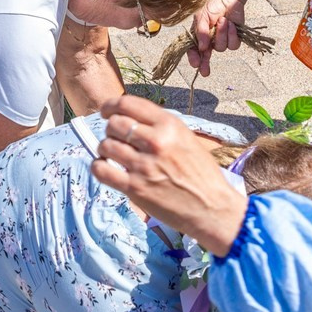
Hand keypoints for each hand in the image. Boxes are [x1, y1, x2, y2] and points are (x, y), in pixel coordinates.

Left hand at [90, 94, 249, 254]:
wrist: (212, 208)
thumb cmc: (202, 174)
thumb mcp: (187, 139)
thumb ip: (161, 126)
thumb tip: (132, 117)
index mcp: (169, 126)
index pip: (128, 104)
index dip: (111, 105)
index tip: (106, 111)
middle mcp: (155, 142)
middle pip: (114, 124)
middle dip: (110, 129)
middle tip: (115, 137)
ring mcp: (143, 165)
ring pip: (106, 145)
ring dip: (105, 148)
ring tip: (112, 154)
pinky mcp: (134, 188)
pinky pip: (102, 170)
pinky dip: (99, 167)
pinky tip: (106, 168)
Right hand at [189, 0, 246, 73]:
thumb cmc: (213, 7)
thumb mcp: (202, 16)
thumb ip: (201, 31)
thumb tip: (202, 48)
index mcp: (199, 37)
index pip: (194, 50)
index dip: (194, 58)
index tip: (195, 64)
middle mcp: (210, 42)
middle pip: (207, 57)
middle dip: (205, 64)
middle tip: (205, 71)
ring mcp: (222, 41)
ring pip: (221, 48)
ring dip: (222, 34)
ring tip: (223, 21)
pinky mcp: (234, 40)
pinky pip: (233, 45)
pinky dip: (232, 34)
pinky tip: (231, 24)